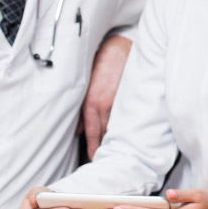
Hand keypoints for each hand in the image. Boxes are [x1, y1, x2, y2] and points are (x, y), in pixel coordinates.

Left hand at [78, 35, 131, 159]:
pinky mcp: (130, 99)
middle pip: (105, 133)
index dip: (93, 148)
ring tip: (118, 149)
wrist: (117, 49)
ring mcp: (120, 102)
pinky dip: (126, 125)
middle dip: (105, 146)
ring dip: (116, 137)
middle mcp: (105, 105)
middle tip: (106, 159)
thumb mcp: (84, 87)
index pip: (92, 133)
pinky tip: (127, 132)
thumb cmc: (99, 67)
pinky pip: (127, 117)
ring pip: (117, 126)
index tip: (94, 158)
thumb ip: (80, 109)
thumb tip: (77, 129)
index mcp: (91, 103)